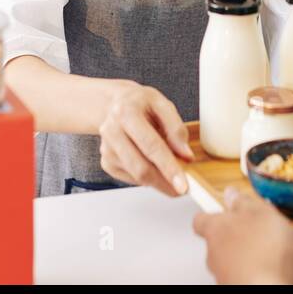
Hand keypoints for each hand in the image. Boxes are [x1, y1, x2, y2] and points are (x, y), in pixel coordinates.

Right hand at [97, 80, 193, 196]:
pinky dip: (147, 178)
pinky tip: (153, 166)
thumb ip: (176, 128)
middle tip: (182, 189)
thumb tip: (185, 155)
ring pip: (136, 176)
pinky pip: (131, 178)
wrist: (117, 104)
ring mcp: (107, 149)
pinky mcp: (106, 162)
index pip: (151, 145)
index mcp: (127, 112)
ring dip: (158, 181)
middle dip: (164, 182)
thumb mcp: (162, 104)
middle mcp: (112, 131)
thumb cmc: (141, 104)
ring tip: (171, 176)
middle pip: (140, 167)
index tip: (182, 184)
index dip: (168, 167)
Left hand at [193, 187, 292, 283]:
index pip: (204, 220)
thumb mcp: (259, 212)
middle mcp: (219, 253)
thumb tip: (233, 194)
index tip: (229, 206)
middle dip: (254, 231)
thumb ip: (244, 202)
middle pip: (233, 238)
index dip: (216, 213)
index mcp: (217, 229)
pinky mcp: (251, 284)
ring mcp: (233, 272)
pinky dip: (291, 263)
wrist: (266, 289)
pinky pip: (271, 270)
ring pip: (255, 255)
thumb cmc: (259, 252)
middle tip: (274, 224)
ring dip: (275, 248)